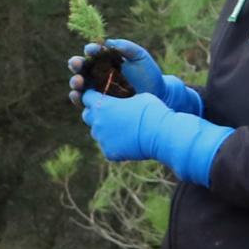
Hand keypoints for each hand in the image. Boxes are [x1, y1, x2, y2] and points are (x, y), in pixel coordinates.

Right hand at [69, 39, 196, 115]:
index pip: (94, 53)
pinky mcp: (97, 104)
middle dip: (76, 64)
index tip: (91, 50)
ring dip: (75, 82)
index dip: (90, 50)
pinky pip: (83, 101)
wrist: (158, 96)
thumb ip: (127, 47)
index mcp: (106, 60)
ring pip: (79, 85)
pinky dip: (77, 98)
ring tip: (78, 81)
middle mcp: (98, 74)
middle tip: (76, 63)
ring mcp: (96, 89)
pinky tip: (77, 95)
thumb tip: (109, 42)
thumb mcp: (140, 57)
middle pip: (82, 68)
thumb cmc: (149, 75)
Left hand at [82, 88, 230, 186]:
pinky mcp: (109, 153)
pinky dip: (115, 143)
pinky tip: (128, 140)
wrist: (161, 134)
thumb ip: (122, 99)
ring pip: (97, 132)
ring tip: (122, 127)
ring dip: (105, 129)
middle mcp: (97, 122)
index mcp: (102, 105)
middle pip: (88, 115)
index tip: (100, 95)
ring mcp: (102, 139)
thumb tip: (120, 101)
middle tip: (110, 112)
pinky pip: (108, 146)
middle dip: (96, 113)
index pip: (87, 97)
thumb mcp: (138, 96)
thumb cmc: (152, 110)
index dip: (93, 95)